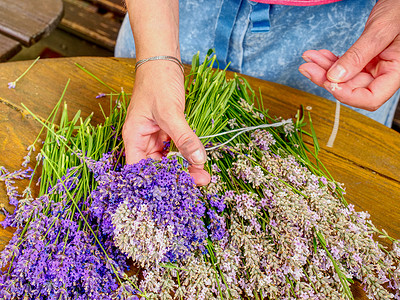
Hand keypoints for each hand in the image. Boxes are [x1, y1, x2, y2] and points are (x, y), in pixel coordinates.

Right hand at [122, 61, 210, 185]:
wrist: (163, 60)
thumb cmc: (158, 82)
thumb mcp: (170, 112)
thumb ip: (184, 138)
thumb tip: (199, 161)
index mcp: (134, 137)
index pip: (139, 169)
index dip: (155, 183)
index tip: (176, 191)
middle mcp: (143, 140)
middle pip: (157, 167)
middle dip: (176, 176)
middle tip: (199, 181)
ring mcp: (155, 135)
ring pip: (168, 159)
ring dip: (184, 167)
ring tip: (203, 175)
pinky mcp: (167, 130)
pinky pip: (175, 148)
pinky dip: (186, 155)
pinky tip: (197, 160)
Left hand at [299, 0, 399, 110]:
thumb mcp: (380, 30)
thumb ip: (359, 55)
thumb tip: (336, 77)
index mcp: (396, 72)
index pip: (372, 98)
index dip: (348, 96)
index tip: (329, 84)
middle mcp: (384, 74)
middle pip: (352, 89)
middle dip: (327, 80)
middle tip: (308, 68)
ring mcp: (374, 68)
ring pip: (344, 78)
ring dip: (324, 70)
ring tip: (309, 59)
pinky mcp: (365, 60)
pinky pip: (345, 67)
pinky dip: (330, 62)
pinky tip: (319, 56)